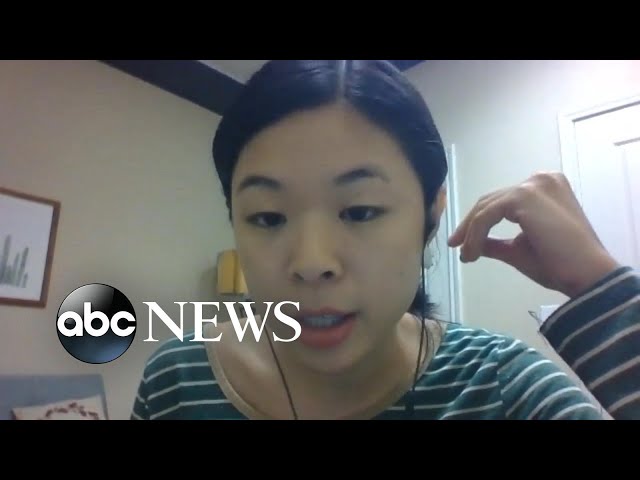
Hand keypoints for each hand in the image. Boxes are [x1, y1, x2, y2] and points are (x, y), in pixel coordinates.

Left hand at [448, 172, 620, 297]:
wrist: (586, 274)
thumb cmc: (559, 264)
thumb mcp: (519, 249)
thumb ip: (496, 243)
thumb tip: (474, 245)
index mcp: (544, 188)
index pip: (502, 201)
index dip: (478, 221)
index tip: (462, 243)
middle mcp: (540, 180)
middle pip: (491, 200)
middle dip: (470, 225)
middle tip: (455, 245)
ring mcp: (533, 185)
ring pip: (486, 208)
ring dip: (471, 233)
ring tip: (466, 256)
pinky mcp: (524, 197)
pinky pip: (487, 216)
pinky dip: (475, 235)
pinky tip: (472, 254)